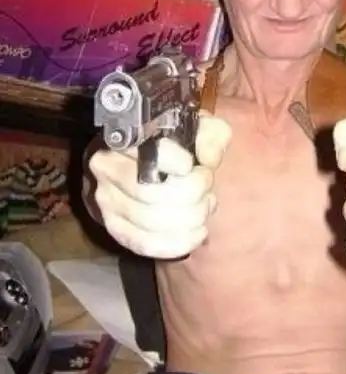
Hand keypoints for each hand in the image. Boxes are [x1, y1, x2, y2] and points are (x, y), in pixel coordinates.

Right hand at [89, 114, 230, 258]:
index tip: (194, 167)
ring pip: (150, 221)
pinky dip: (178, 243)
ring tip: (204, 207)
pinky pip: (145, 244)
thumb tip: (208, 158)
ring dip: (189, 219)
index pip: (151, 154)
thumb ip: (210, 137)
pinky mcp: (115, 228)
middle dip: (192, 195)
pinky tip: (197, 233)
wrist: (151, 167)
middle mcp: (108, 168)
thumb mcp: (199, 130)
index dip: (180, 164)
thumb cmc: (178, 146)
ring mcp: (107, 201)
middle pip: (151, 193)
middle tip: (206, 190)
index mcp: (127, 137)